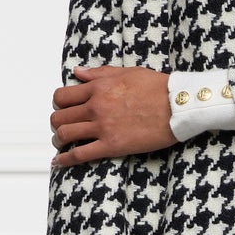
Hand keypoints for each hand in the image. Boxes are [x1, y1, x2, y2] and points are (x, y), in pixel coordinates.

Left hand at [49, 65, 175, 165]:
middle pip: (59, 117)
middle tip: (62, 127)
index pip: (62, 96)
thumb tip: (78, 72)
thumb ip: (99, 73)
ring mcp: (102, 127)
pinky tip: (59, 162)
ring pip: (64, 135)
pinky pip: (79, 154)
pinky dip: (65, 160)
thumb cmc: (157, 88)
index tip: (63, 109)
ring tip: (61, 144)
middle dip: (57, 123)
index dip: (58, 104)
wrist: (177, 106)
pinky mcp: (111, 145)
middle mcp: (95, 107)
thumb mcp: (126, 72)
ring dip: (58, 140)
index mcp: (98, 88)